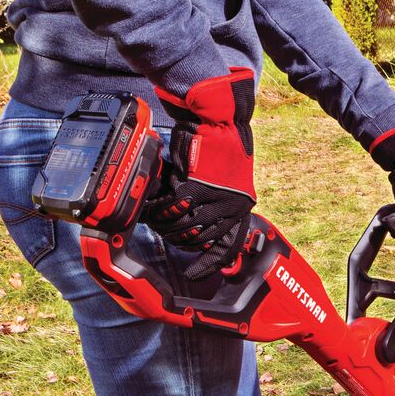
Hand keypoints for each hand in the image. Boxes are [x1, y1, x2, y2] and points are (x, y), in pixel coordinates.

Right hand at [143, 67, 256, 279]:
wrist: (220, 119)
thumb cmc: (220, 146)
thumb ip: (213, 201)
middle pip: (200, 239)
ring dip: (167, 225)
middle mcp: (232, 207)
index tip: (196, 276)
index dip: (209, 264)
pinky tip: (153, 209)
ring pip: (185, 226)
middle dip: (179, 239)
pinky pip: (174, 208)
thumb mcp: (224, 179)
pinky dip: (161, 209)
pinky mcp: (198, 187)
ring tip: (155, 221)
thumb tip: (192, 221)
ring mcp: (216, 199)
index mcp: (241, 208)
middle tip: (164, 233)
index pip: (226, 247)